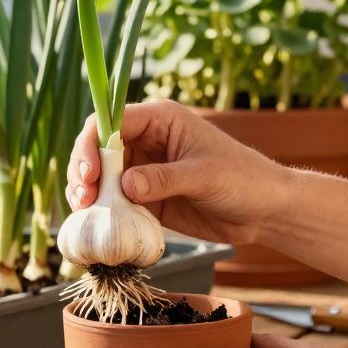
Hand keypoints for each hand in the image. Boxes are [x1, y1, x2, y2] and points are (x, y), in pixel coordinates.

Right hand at [66, 99, 283, 246]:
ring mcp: (144, 170)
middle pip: (98, 150)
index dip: (92, 145)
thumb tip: (126, 185)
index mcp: (160, 120)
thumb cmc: (243, 180)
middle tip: (83, 200)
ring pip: (101, 178)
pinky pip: (115, 202)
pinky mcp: (146, 198)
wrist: (264, 211)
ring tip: (86, 214)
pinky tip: (98, 226)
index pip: (111, 123)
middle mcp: (146, 141)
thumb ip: (164, 179)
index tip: (90, 174)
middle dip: (85, 173)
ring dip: (89, 195)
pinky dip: (103, 213)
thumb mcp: (205, 176)